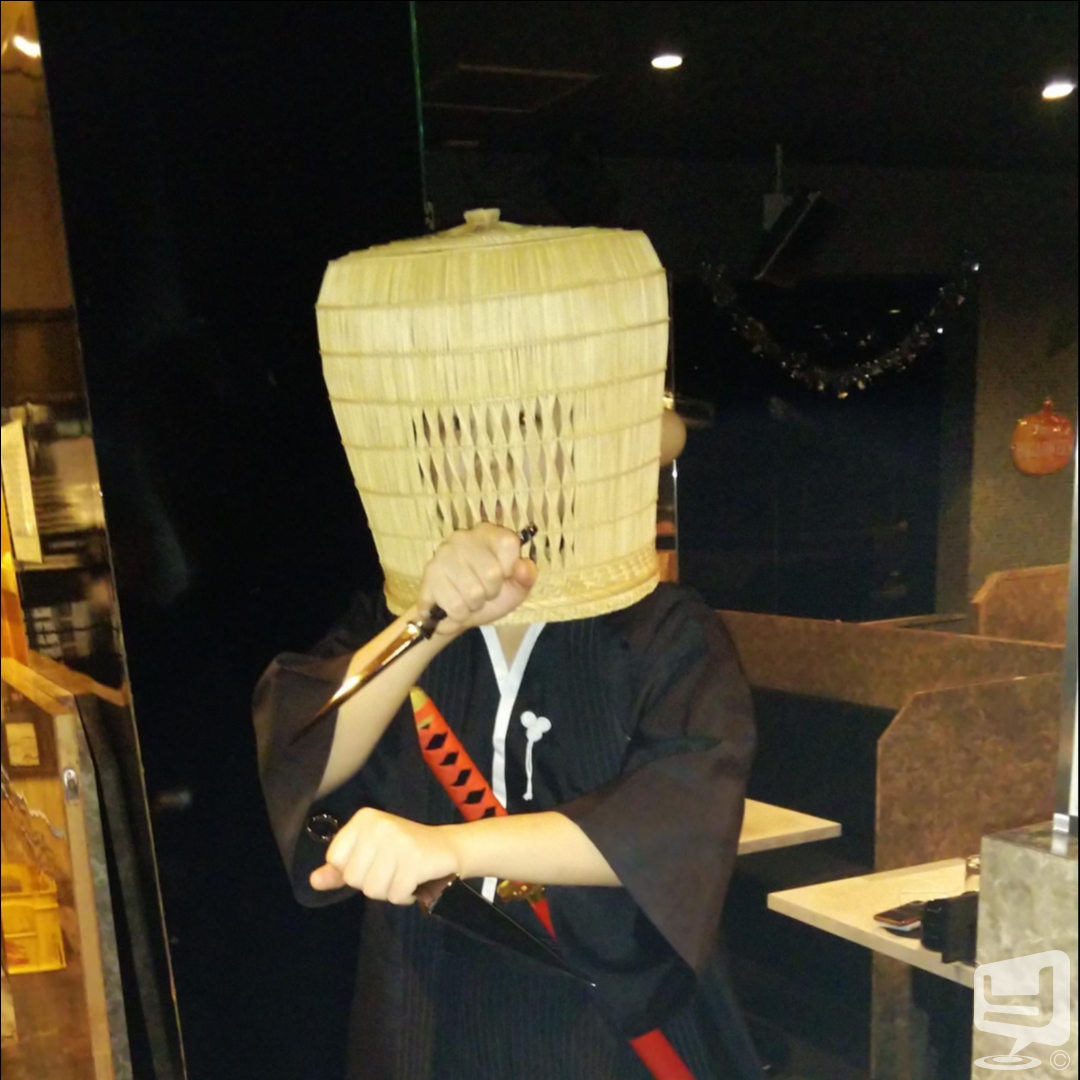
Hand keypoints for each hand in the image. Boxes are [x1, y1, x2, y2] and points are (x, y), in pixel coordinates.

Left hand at [310, 808, 460, 904]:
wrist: (447, 847)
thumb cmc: (404, 851)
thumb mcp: (369, 854)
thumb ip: (340, 869)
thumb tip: (314, 881)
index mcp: (363, 819)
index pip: (336, 860)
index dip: (353, 871)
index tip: (374, 861)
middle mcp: (379, 824)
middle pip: (353, 878)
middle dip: (373, 883)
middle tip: (393, 869)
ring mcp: (398, 840)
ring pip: (373, 890)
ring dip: (390, 892)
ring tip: (404, 875)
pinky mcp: (415, 858)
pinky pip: (396, 894)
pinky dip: (405, 896)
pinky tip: (415, 881)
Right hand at [418, 523, 537, 635]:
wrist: (454, 615)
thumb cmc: (488, 596)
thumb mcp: (516, 587)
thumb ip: (526, 576)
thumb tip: (523, 566)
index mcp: (488, 533)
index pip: (509, 543)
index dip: (509, 568)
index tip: (503, 576)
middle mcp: (463, 537)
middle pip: (492, 573)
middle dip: (491, 592)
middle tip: (482, 592)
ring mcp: (443, 555)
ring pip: (472, 593)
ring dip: (473, 605)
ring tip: (467, 599)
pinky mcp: (429, 575)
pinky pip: (454, 606)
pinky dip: (458, 614)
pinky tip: (453, 605)